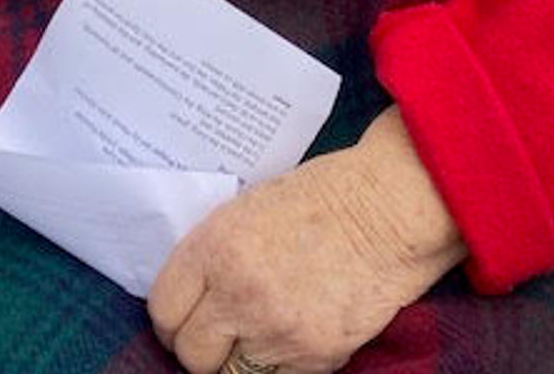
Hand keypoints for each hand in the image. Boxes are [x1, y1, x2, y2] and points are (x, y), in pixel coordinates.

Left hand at [148, 108, 465, 372]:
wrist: (388, 208)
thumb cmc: (323, 196)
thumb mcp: (251, 208)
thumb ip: (216, 252)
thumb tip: (192, 295)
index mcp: (217, 246)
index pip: (164, 308)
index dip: (171, 319)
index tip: (183, 319)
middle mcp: (239, 292)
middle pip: (191, 354)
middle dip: (201, 346)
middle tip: (219, 334)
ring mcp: (276, 330)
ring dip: (237, 362)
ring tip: (256, 339)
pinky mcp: (315, 357)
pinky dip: (277, 368)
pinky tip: (290, 340)